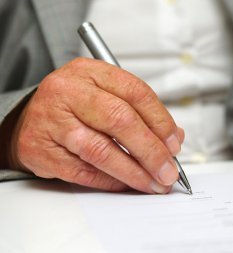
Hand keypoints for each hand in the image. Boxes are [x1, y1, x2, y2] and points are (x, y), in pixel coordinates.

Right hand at [9, 58, 184, 192]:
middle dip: (151, 151)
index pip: (135, 92)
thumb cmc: (72, 107)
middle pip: (120, 120)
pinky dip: (111, 181)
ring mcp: (51, 121)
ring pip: (102, 150)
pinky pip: (84, 171)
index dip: (161, 121)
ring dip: (134, 172)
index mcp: (89, 71)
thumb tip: (174, 138)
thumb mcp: (105, 95)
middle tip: (168, 170)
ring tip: (153, 183)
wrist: (27, 119)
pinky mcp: (40, 150)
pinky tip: (126, 184)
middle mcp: (68, 91)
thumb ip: (140, 113)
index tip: (174, 143)